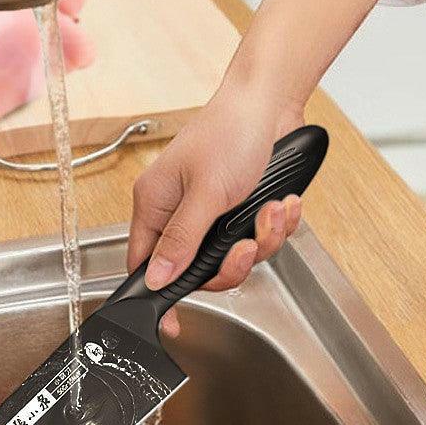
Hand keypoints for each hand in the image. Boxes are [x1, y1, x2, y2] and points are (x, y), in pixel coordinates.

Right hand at [128, 83, 305, 336]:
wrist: (270, 101)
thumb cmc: (230, 131)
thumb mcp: (206, 193)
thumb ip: (181, 241)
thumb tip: (156, 279)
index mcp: (155, 206)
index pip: (144, 264)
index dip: (159, 294)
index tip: (173, 323)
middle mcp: (177, 213)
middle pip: (195, 269)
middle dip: (231, 262)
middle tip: (247, 246)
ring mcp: (208, 213)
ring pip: (230, 257)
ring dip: (260, 240)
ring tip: (272, 213)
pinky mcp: (235, 210)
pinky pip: (253, 239)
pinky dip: (273, 226)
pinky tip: (281, 205)